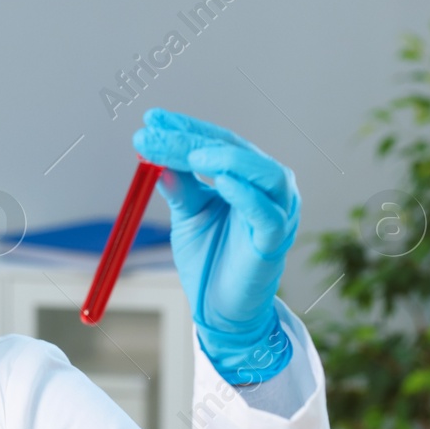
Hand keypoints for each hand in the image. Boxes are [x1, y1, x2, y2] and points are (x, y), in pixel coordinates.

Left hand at [131, 107, 299, 383]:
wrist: (220, 309)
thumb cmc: (209, 258)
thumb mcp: (187, 215)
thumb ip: (178, 187)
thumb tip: (153, 158)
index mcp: (247, 177)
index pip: (218, 141)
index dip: (185, 129)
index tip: (150, 119)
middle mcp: (268, 188)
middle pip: (235, 151)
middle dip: (193, 140)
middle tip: (154, 134)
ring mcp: (278, 212)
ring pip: (264, 174)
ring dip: (227, 159)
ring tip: (193, 153)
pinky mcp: (276, 239)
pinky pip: (267, 213)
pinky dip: (246, 194)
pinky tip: (221, 182)